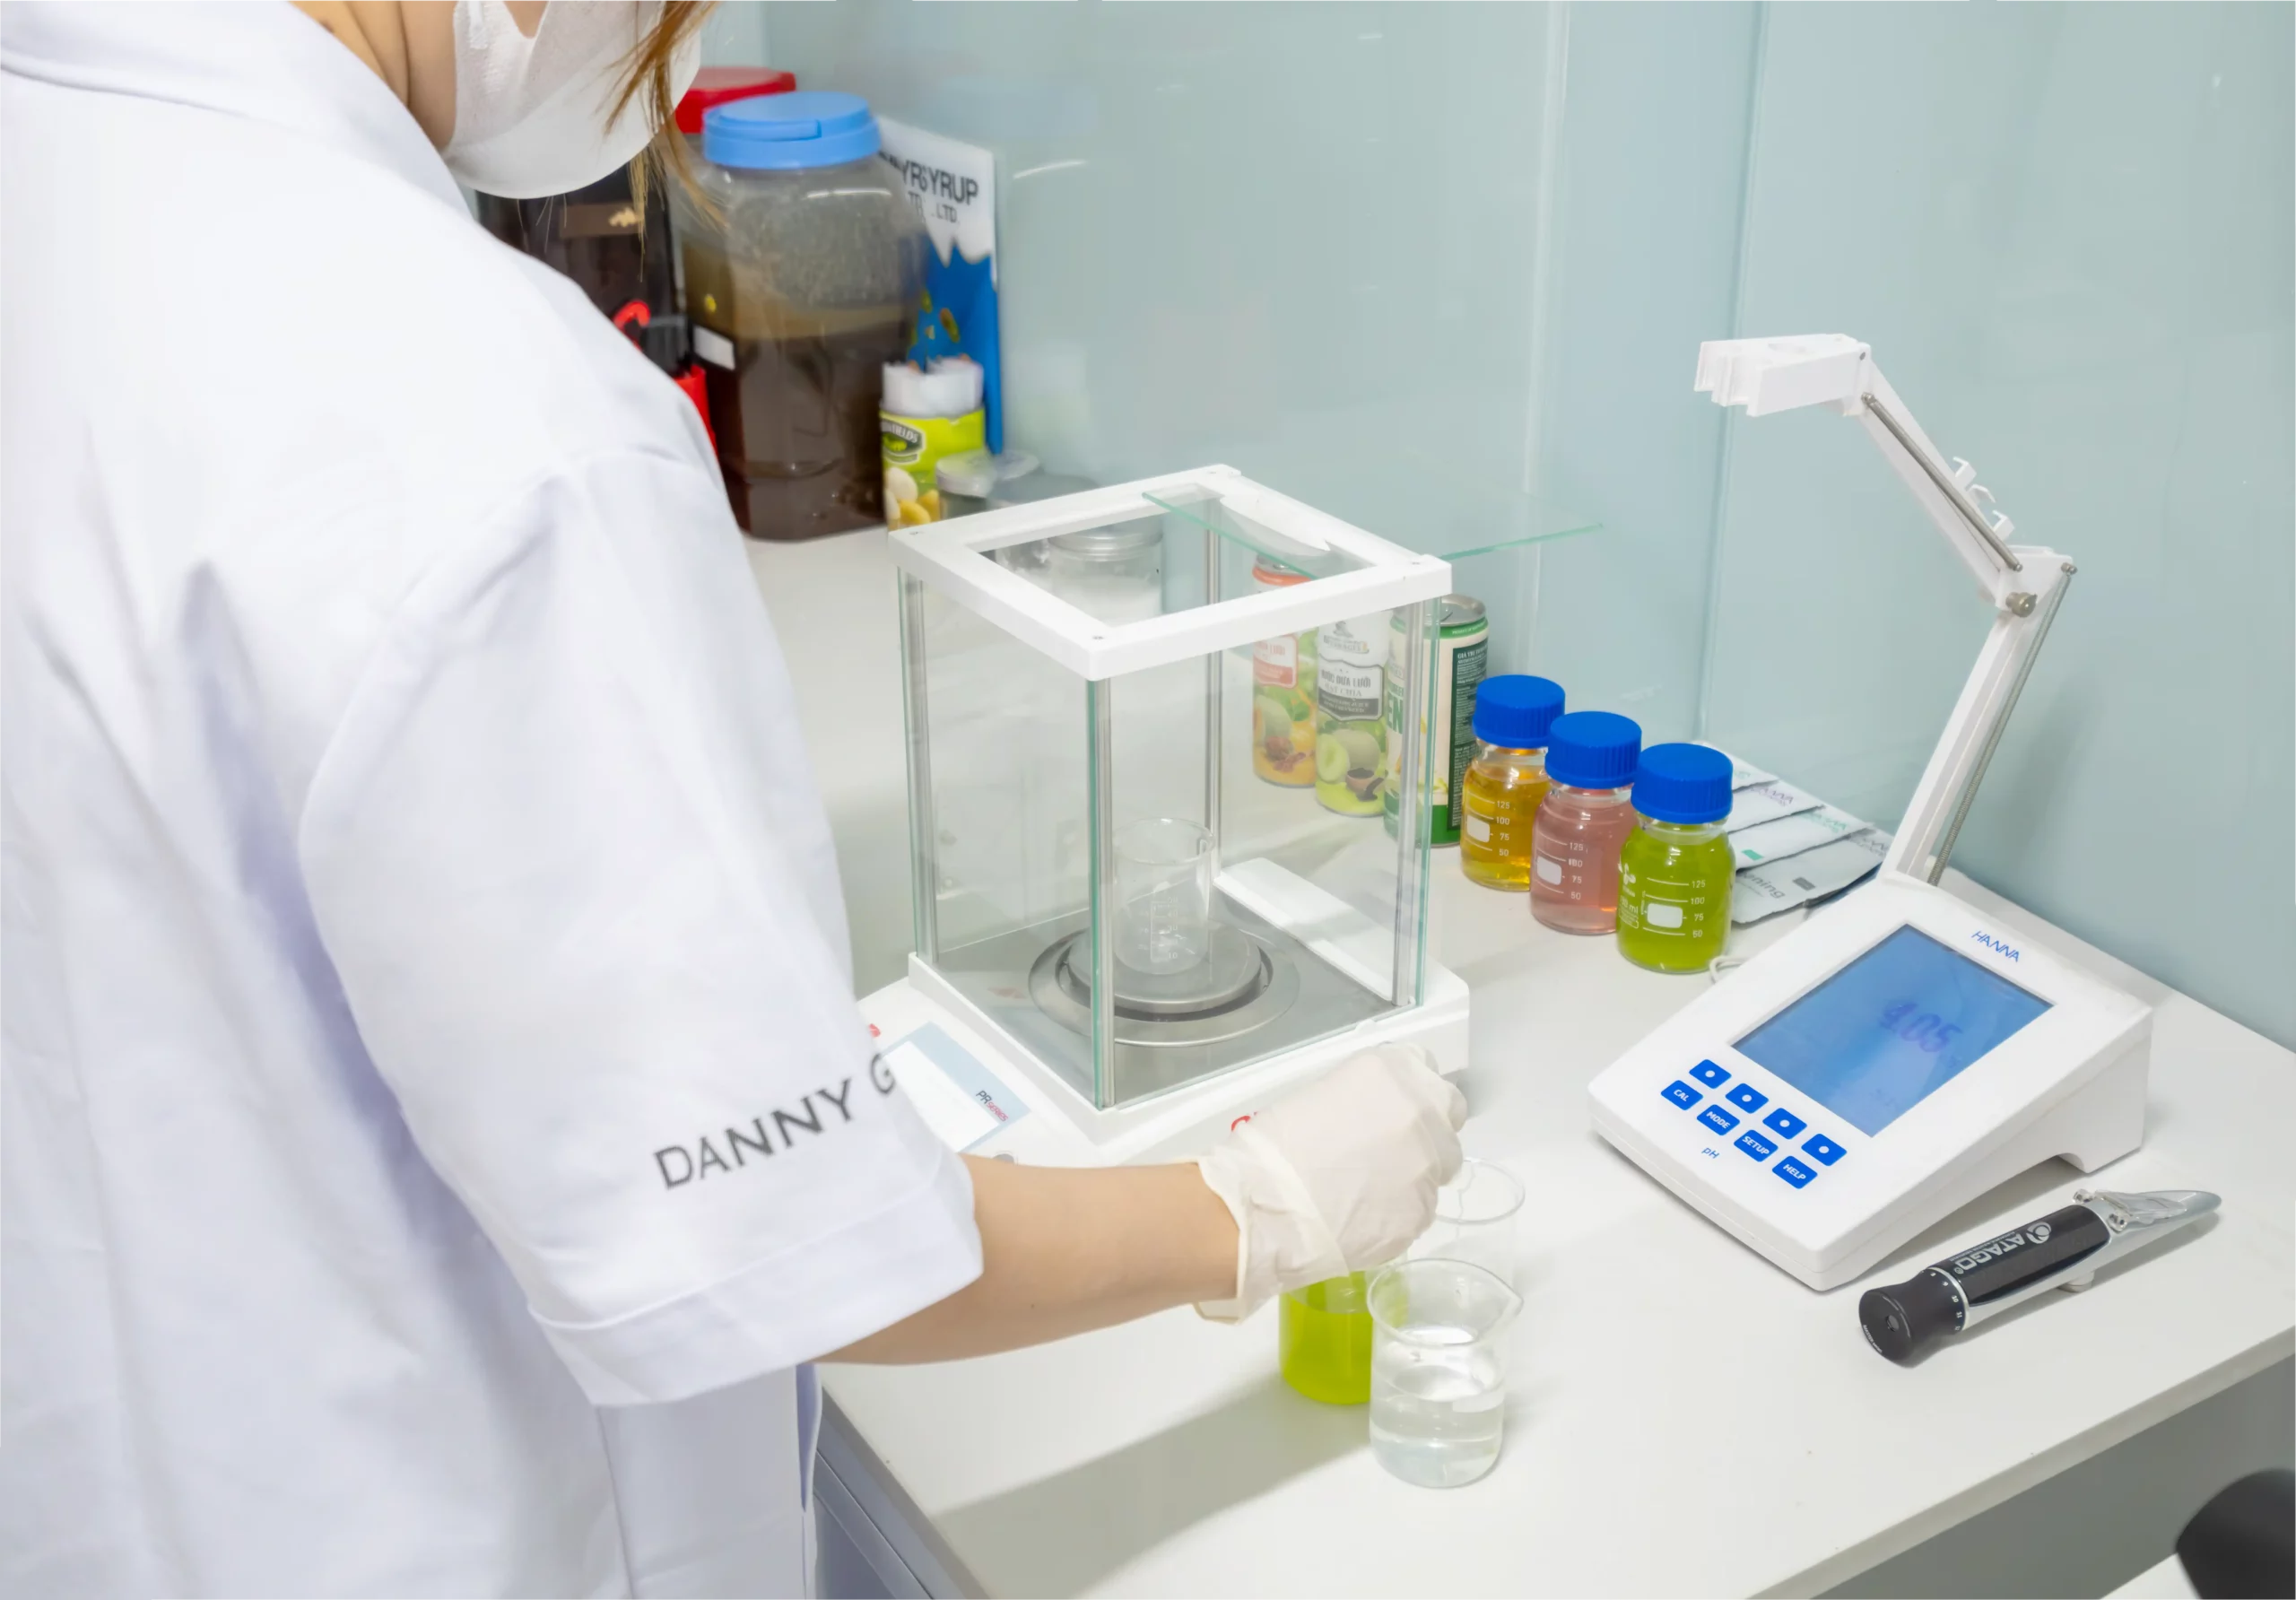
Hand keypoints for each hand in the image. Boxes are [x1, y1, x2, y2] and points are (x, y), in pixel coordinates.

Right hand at [1193, 1042, 1465, 1319]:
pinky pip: (1421, 1208)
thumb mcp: (1327, 1096)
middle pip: (1449, 1113)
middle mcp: (1423, 1112)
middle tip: (1390, 1149)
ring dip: (1414, 1173)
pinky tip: (1363, 1215)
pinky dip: (1399, 1211)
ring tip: (1368, 1189)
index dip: (1411, 1093)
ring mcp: (1428, 1164)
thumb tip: (1380, 1121)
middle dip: (1427, 1129)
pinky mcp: (1423, 1211)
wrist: (1266, 1204)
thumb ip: (1369, 1100)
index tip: (1394, 1108)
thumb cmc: (1277, 1145)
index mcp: (1394, 1072)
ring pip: (1438, 1167)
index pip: (1427, 1070)